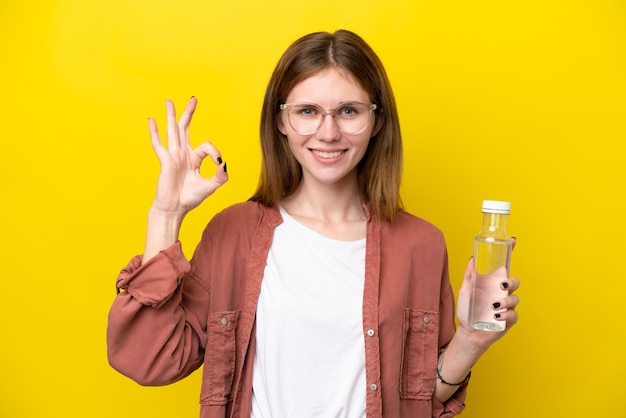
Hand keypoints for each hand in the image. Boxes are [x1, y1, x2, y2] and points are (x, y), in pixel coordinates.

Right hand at [148, 97, 227, 217]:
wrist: (175, 209)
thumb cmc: (190, 198)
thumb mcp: (210, 186)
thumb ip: (220, 176)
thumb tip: (224, 163)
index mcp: (194, 159)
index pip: (206, 146)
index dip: (215, 151)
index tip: (218, 162)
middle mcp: (183, 154)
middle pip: (185, 129)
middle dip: (189, 114)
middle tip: (193, 99)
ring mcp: (173, 156)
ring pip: (173, 132)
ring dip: (171, 116)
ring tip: (169, 101)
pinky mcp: (165, 161)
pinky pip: (159, 144)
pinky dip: (155, 132)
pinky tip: (152, 120)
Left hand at [455, 240, 519, 352]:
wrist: (468, 332)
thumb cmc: (468, 310)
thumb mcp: (465, 291)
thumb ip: (469, 277)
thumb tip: (471, 259)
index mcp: (493, 283)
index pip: (504, 266)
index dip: (509, 252)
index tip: (511, 240)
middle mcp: (502, 292)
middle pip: (515, 281)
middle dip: (512, 281)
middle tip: (502, 285)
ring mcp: (507, 306)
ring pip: (515, 298)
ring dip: (506, 301)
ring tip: (494, 306)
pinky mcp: (509, 320)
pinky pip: (514, 314)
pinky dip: (506, 314)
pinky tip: (496, 316)